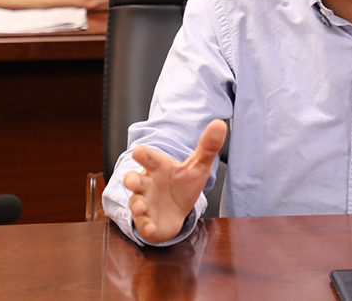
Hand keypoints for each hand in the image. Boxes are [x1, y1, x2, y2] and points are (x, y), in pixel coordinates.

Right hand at [123, 119, 227, 243]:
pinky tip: (152, 227)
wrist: (177, 212)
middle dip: (131, 179)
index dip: (143, 154)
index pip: (150, 158)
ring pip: (135, 202)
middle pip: (134, 179)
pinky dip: (146, 226)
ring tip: (141, 207)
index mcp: (159, 167)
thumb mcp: (198, 166)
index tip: (138, 151)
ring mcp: (144, 203)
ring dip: (137, 205)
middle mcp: (147, 184)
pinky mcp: (146, 221)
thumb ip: (207, 147)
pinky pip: (143, 224)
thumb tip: (220, 123)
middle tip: (133, 179)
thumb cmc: (183, 184)